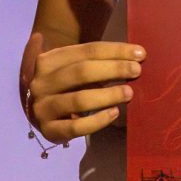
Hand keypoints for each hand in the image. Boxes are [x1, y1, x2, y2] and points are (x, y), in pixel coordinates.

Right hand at [23, 34, 144, 143]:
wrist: (42, 113)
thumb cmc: (66, 86)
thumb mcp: (73, 67)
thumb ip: (96, 60)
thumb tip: (136, 55)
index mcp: (48, 60)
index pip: (86, 50)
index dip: (115, 50)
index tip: (140, 53)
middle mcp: (41, 82)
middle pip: (81, 72)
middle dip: (113, 69)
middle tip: (137, 70)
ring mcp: (42, 107)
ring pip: (79, 99)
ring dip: (108, 95)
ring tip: (129, 92)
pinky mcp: (49, 130)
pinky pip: (77, 127)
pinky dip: (98, 120)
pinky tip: (115, 113)